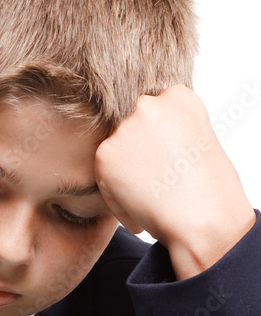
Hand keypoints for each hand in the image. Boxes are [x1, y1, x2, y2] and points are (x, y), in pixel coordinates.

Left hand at [94, 85, 255, 279]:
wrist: (204, 219)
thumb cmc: (211, 191)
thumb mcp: (198, 143)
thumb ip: (169, 131)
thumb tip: (143, 140)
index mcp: (177, 96)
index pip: (154, 112)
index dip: (159, 142)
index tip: (169, 163)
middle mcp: (148, 104)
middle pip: (131, 127)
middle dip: (139, 151)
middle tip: (157, 181)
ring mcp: (124, 128)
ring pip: (115, 151)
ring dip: (126, 173)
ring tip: (153, 197)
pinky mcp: (104, 154)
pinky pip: (104, 177)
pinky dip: (117, 199)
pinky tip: (141, 210)